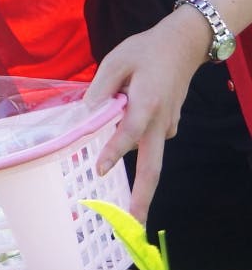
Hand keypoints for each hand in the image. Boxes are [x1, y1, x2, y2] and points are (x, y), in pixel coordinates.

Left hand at [84, 6, 209, 219]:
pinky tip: (116, 144)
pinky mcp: (168, 126)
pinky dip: (135, 148)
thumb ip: (100, 88)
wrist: (184, 45)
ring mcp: (168, 126)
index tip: (100, 169)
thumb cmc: (145, 50)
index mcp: (147, 102)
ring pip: (148, 156)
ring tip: (119, 199)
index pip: (129, 132)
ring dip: (135, 177)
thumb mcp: (116, 60)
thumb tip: (86, 113)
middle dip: (142, 197)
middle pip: (153, 166)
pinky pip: (149, 142)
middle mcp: (161, 122)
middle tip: (133, 224)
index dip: (114, 151)